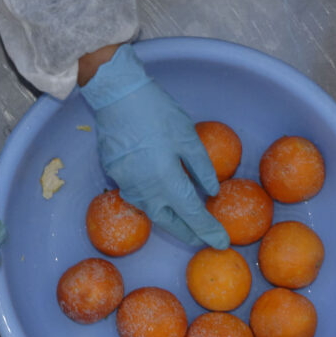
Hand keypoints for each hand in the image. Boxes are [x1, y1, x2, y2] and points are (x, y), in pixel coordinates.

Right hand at [78, 44, 227, 249]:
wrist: (116, 95)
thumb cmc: (156, 112)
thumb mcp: (187, 136)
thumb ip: (201, 168)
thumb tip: (211, 191)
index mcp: (167, 181)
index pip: (193, 215)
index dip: (209, 230)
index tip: (222, 242)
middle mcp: (145, 190)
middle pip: (169, 222)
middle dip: (187, 232)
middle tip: (202, 235)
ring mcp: (126, 184)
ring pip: (150, 210)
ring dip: (168, 217)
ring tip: (182, 216)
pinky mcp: (114, 174)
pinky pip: (135, 194)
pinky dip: (151, 198)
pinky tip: (158, 190)